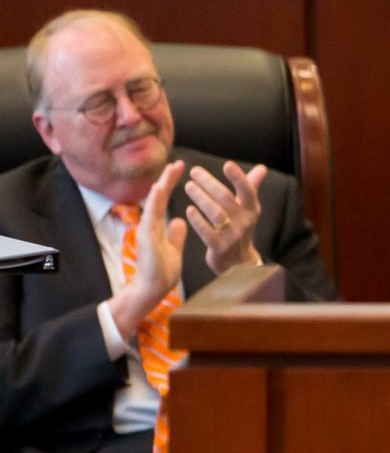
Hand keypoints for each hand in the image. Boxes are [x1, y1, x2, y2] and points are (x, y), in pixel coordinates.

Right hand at [108, 162, 186, 341]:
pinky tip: (159, 188)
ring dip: (162, 185)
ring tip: (170, 169)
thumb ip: (175, 235)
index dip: (172, 185)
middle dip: (168, 179)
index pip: (165, 200)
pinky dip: (154, 201)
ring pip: (154, 203)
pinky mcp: (145, 238)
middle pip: (159, 198)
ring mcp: (146, 230)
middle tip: (178, 162)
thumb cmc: (161, 272)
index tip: (181, 169)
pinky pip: (151, 216)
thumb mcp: (173, 249)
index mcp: (158, 226)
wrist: (152, 290)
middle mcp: (150, 225)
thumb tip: (181, 221)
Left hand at [184, 159, 266, 272]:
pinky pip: (207, 232)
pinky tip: (189, 209)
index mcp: (252, 210)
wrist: (238, 262)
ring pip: (216, 213)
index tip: (227, 165)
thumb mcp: (248, 210)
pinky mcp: (219, 247)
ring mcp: (232, 235)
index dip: (239, 178)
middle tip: (194, 171)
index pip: (248, 191)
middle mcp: (245, 222)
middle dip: (209, 183)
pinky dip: (197, 220)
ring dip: (201, 198)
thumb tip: (262, 167)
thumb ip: (251, 187)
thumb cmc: (240, 228)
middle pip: (226, 198)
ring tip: (188, 186)